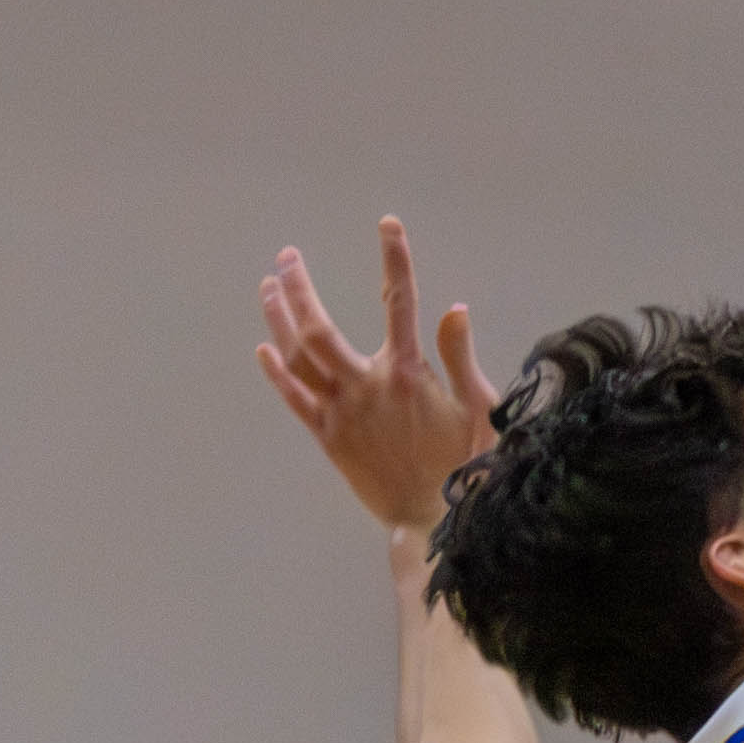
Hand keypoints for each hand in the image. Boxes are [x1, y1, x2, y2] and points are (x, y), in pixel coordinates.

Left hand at [257, 217, 498, 534]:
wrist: (433, 518)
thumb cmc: (466, 462)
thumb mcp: (480, 406)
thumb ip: (459, 356)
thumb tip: (453, 309)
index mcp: (409, 373)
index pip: (401, 302)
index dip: (394, 259)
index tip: (387, 224)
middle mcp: (367, 386)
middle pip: (319, 327)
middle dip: (299, 286)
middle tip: (287, 255)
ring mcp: (341, 412)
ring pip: (298, 357)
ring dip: (279, 319)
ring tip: (269, 285)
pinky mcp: (328, 437)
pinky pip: (293, 398)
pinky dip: (276, 372)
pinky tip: (263, 349)